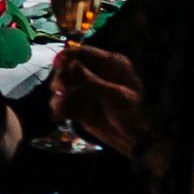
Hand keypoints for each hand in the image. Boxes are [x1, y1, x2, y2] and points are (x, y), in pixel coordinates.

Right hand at [49, 44, 149, 162]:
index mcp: (110, 65)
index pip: (83, 53)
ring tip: (61, 106)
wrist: (135, 140)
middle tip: (60, 91)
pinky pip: (62, 101)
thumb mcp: (116, 97)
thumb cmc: (134, 115)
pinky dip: (59, 107)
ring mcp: (85, 89)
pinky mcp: (78, 104)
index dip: (68, 57)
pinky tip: (63, 114)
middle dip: (61, 79)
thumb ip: (92, 81)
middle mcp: (95, 73)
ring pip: (62, 85)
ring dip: (59, 95)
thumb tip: (71, 65)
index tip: (58, 65)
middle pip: (67, 68)